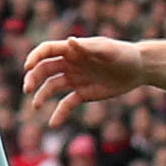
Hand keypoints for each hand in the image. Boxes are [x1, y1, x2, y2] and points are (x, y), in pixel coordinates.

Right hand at [21, 34, 165, 118]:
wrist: (138, 69)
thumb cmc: (123, 54)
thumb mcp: (108, 50)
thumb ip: (88, 47)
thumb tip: (69, 41)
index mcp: (73, 50)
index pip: (47, 50)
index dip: (35, 57)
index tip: (27, 67)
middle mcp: (70, 64)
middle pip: (44, 70)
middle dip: (33, 78)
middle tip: (27, 89)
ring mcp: (75, 79)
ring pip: (51, 87)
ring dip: (41, 95)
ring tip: (36, 106)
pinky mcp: (83, 93)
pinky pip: (66, 104)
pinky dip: (59, 114)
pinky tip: (53, 123)